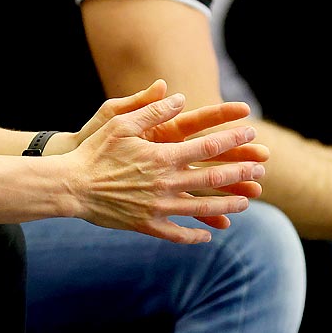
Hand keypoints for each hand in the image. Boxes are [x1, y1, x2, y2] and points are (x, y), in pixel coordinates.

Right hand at [66, 85, 266, 243]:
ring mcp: (156, 206)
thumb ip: (151, 108)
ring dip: (226, 205)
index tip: (251, 135)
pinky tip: (208, 236)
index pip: (206, 146)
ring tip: (246, 202)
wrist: (70, 187)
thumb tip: (178, 96)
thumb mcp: (120, 121)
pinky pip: (175, 232)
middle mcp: (164, 182)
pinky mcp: (145, 224)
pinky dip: (193, 235)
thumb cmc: (94, 150)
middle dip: (240, 174)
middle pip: (211, 178)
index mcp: (161, 155)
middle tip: (261, 171)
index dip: (231, 140)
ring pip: (200, 208)